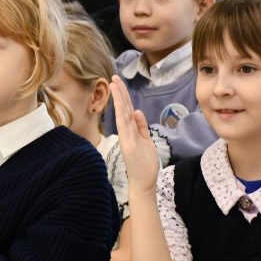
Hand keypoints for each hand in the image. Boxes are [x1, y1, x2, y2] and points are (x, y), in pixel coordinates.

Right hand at [110, 77, 159, 192]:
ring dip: (119, 99)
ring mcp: (126, 138)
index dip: (123, 96)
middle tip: (114, 77)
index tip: (119, 83)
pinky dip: (122, 115)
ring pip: (122, 114)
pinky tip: (121, 104)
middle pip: (122, 109)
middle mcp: (126, 133)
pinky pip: (125, 127)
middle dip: (119, 93)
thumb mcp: (146, 140)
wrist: (144, 182)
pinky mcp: (129, 145)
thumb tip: (137, 111)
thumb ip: (141, 126)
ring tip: (115, 84)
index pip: (126, 110)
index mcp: (130, 131)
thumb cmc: (145, 164)